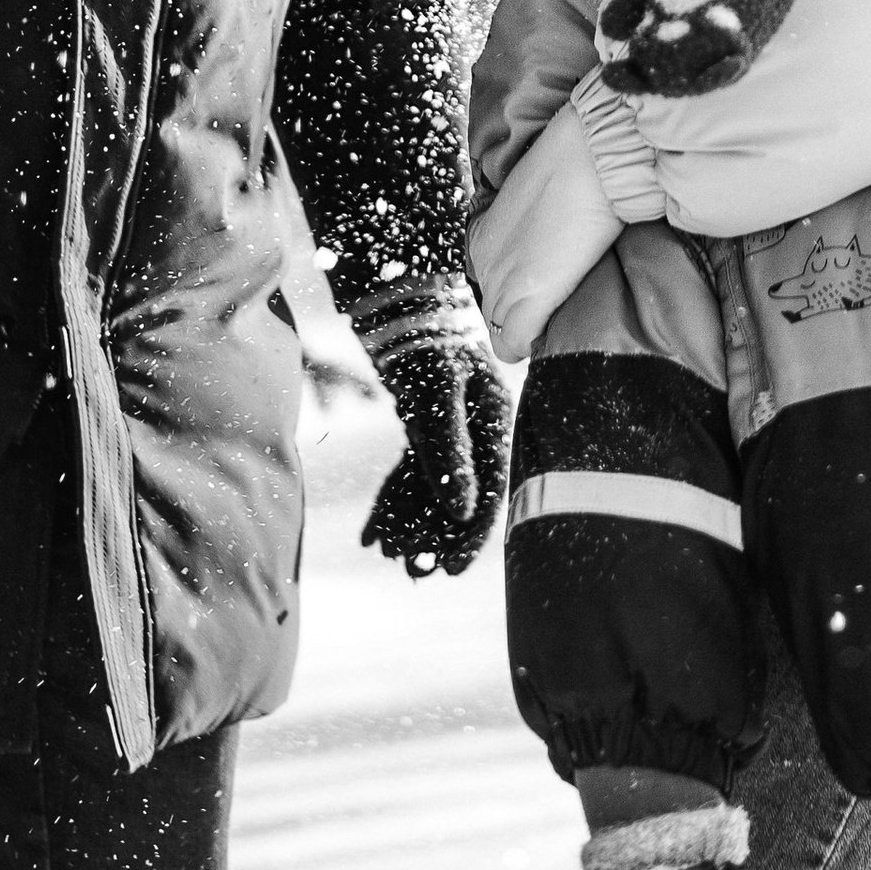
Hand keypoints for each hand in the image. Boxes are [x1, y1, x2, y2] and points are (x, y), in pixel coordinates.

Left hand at [345, 277, 510, 576]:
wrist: (398, 298)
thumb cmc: (426, 342)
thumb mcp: (439, 396)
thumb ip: (451, 453)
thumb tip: (461, 512)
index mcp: (496, 420)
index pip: (491, 490)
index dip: (472, 533)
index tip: (452, 568)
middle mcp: (478, 427)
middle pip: (461, 494)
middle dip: (435, 534)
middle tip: (414, 570)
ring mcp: (451, 426)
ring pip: (431, 486)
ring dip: (411, 521)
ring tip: (390, 554)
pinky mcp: (424, 423)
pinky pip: (410, 471)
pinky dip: (393, 499)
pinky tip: (374, 531)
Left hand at [466, 97, 626, 365]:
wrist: (592, 155)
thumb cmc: (576, 165)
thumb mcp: (539, 200)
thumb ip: (534, 231)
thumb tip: (554, 246)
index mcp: (485, 239)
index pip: (493, 290)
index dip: (522, 296)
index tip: (550, 292)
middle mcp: (485, 264)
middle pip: (494, 318)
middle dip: (524, 320)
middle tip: (561, 309)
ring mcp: (503, 283)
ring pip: (503, 336)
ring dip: (531, 332)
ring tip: (566, 318)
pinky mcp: (526, 299)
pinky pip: (515, 344)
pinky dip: (533, 344)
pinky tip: (558, 333)